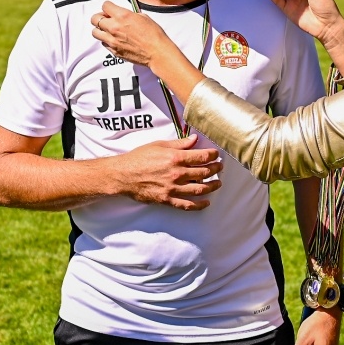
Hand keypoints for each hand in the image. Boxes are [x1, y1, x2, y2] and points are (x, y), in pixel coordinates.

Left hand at [91, 2, 177, 66]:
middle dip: (99, 17)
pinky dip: (106, 40)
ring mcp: (112, 40)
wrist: (157, 52)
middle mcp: (114, 27)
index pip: (105, 5)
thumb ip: (129, 14)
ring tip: (108, 30)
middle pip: (94, 19)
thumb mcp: (143, 17)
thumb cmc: (154, 35)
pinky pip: (103, 43)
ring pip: (95, 32)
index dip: (108, 7)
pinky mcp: (113, 50)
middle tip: (106, 19)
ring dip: (100, 30)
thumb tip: (123, 14)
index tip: (110, 9)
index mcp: (122, 16)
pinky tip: (114, 40)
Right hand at [107, 134, 223, 209]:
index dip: (213, 156)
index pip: (202, 157)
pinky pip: (187, 205)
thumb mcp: (159, 145)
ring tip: (218, 183)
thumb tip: (194, 139)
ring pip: (200, 189)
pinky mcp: (167, 199)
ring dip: (212, 187)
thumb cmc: (139, 158)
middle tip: (220, 168)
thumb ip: (179, 143)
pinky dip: (199, 205)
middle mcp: (177, 173)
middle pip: (204, 173)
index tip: (217, 155)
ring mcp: (173, 188)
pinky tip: (206, 202)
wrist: (123, 175)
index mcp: (175, 158)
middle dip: (215, 170)